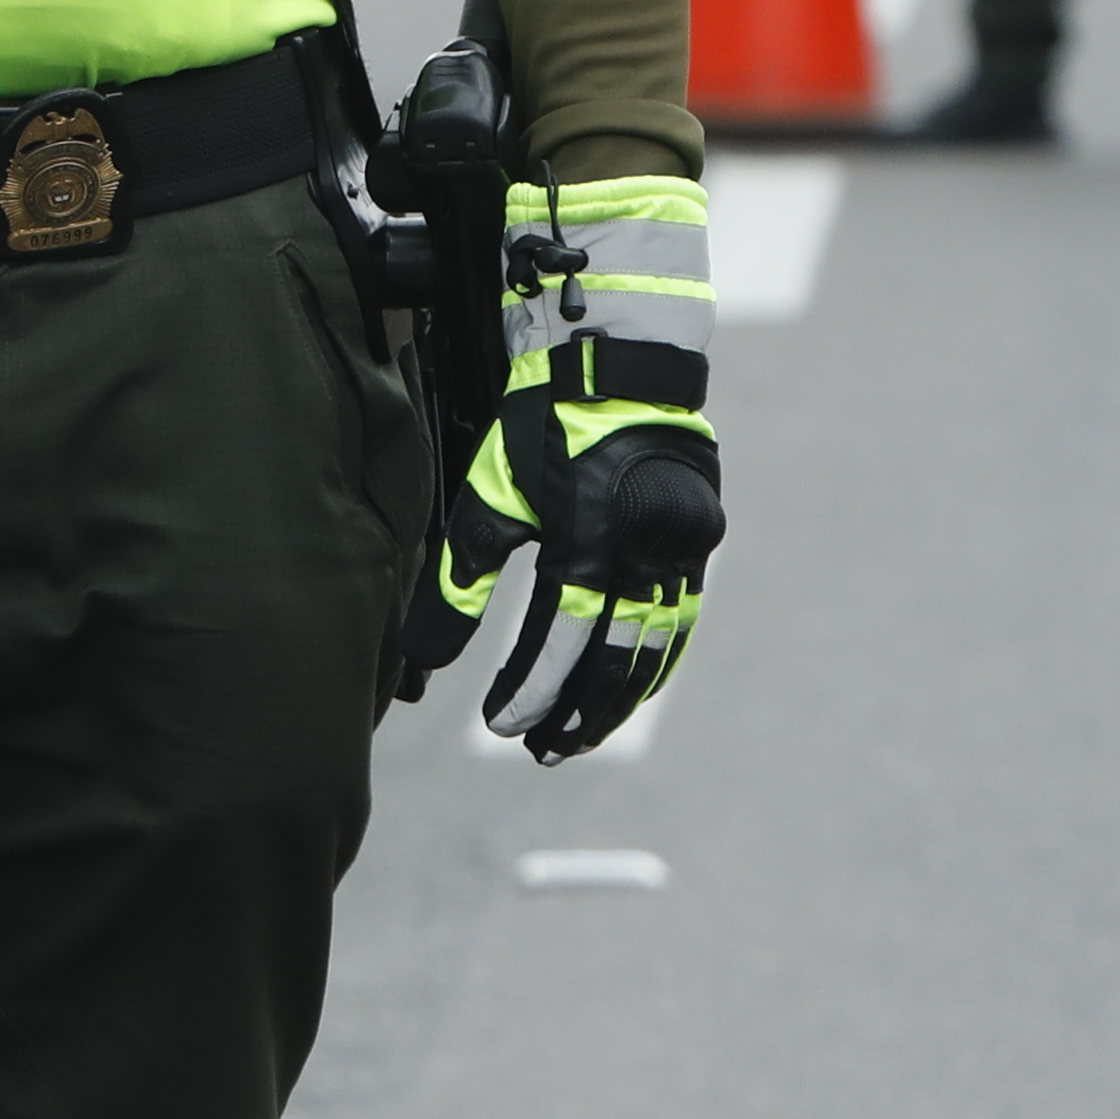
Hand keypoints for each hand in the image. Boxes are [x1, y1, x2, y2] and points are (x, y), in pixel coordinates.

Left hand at [397, 171, 720, 761]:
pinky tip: (627, 687)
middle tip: (541, 751)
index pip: (558, 645)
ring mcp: (679, 558)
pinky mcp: (694, 549)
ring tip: (578, 736)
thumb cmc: (543, 425)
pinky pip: (676, 624)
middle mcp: (645, 562)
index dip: (529, 691)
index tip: (500, 726)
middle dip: (576, 712)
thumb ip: (463, 578)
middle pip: (613, 663)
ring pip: (652, 653)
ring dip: (616, 700)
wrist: (617, 366)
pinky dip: (650, 662)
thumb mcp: (489, 496)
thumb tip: (425, 655)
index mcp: (589, 549)